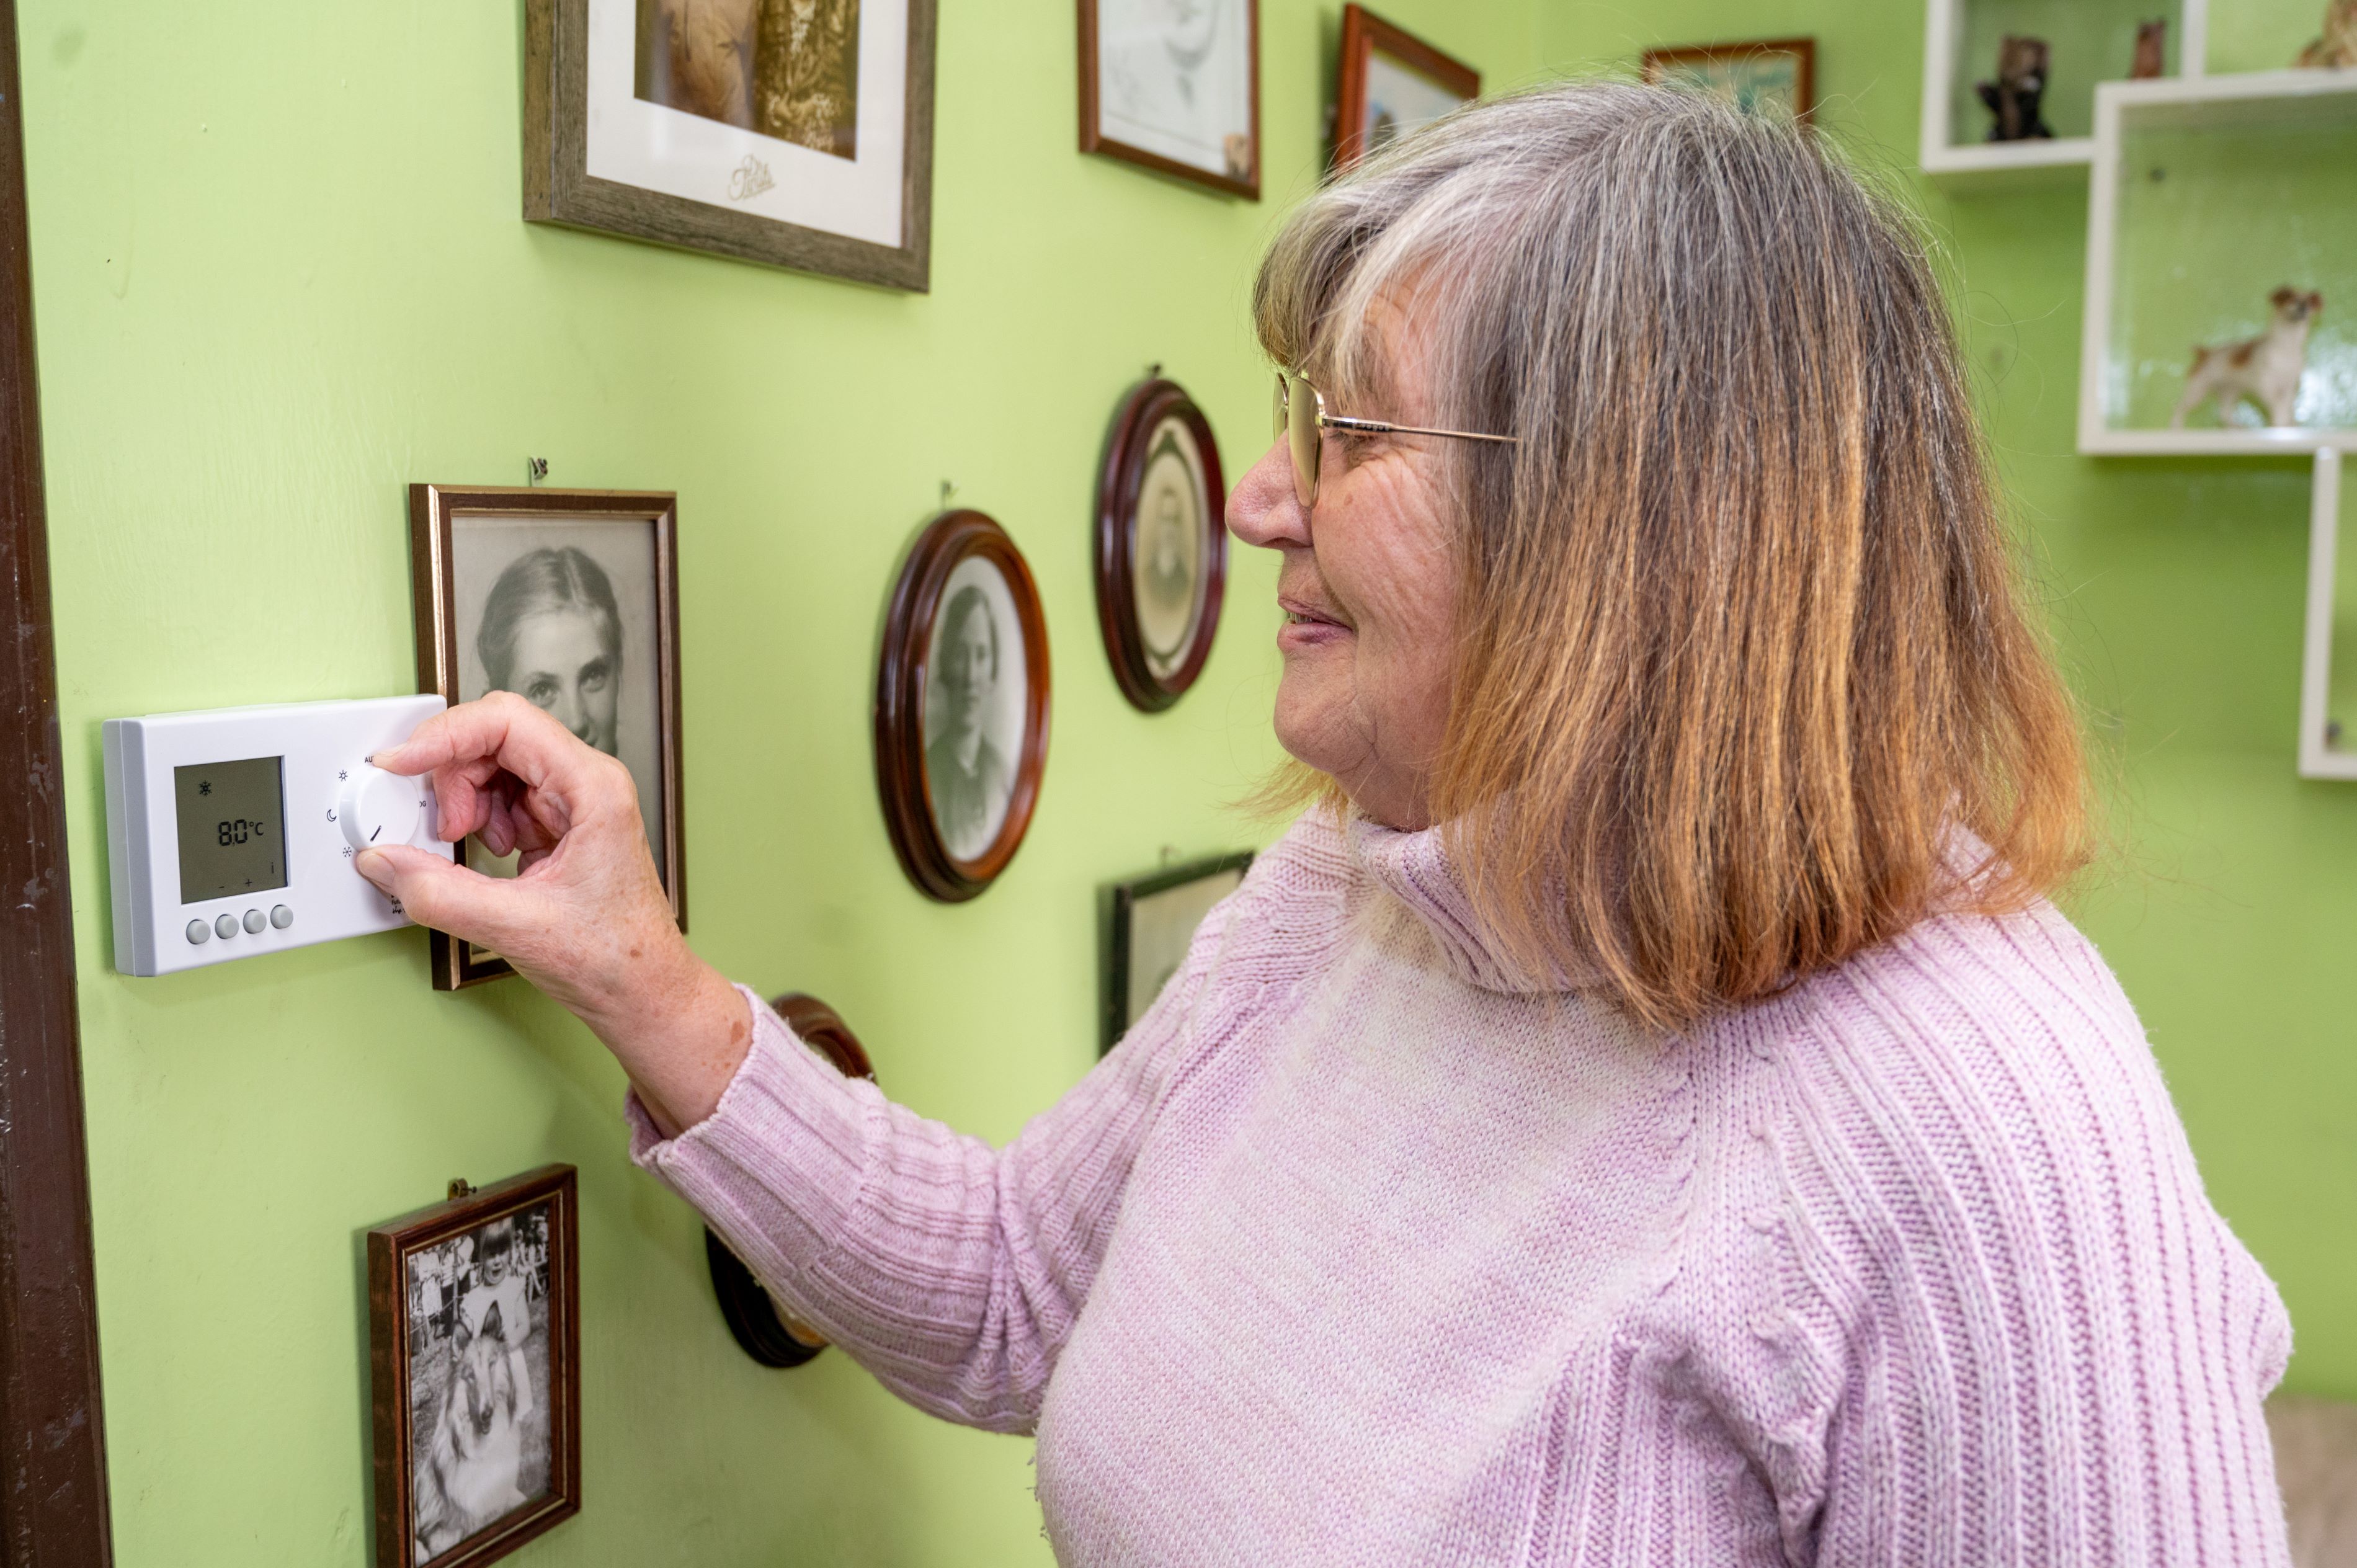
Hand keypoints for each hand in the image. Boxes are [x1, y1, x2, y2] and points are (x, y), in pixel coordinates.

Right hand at [354, 692, 748, 1135]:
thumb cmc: (616, 956)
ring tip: (469, 848)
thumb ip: (439, 893)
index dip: (445, 735)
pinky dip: (478, 821)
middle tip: (443, 829)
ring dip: (465, 802)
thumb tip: (383, 862)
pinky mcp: (558, 825)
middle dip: (453, 778)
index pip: (508, 722)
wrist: (643, 991)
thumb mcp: (516, 927)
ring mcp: (574, 803)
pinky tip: (486, 857)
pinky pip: (502, 799)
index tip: (400, 763)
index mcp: (595, 789)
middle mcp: (588, 784)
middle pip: (496, 739)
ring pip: (494, 767)